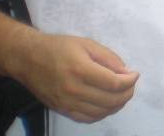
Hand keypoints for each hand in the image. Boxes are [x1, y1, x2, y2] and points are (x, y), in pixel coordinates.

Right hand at [8, 31, 138, 123]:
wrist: (28, 59)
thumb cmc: (58, 47)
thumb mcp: (86, 44)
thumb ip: (108, 58)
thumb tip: (125, 71)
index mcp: (81, 70)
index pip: (114, 83)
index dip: (129, 81)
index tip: (135, 74)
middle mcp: (74, 90)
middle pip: (110, 100)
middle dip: (127, 93)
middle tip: (130, 84)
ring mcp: (67, 103)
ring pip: (101, 112)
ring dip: (117, 104)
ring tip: (122, 93)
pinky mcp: (62, 110)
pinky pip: (87, 118)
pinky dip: (102, 113)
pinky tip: (107, 103)